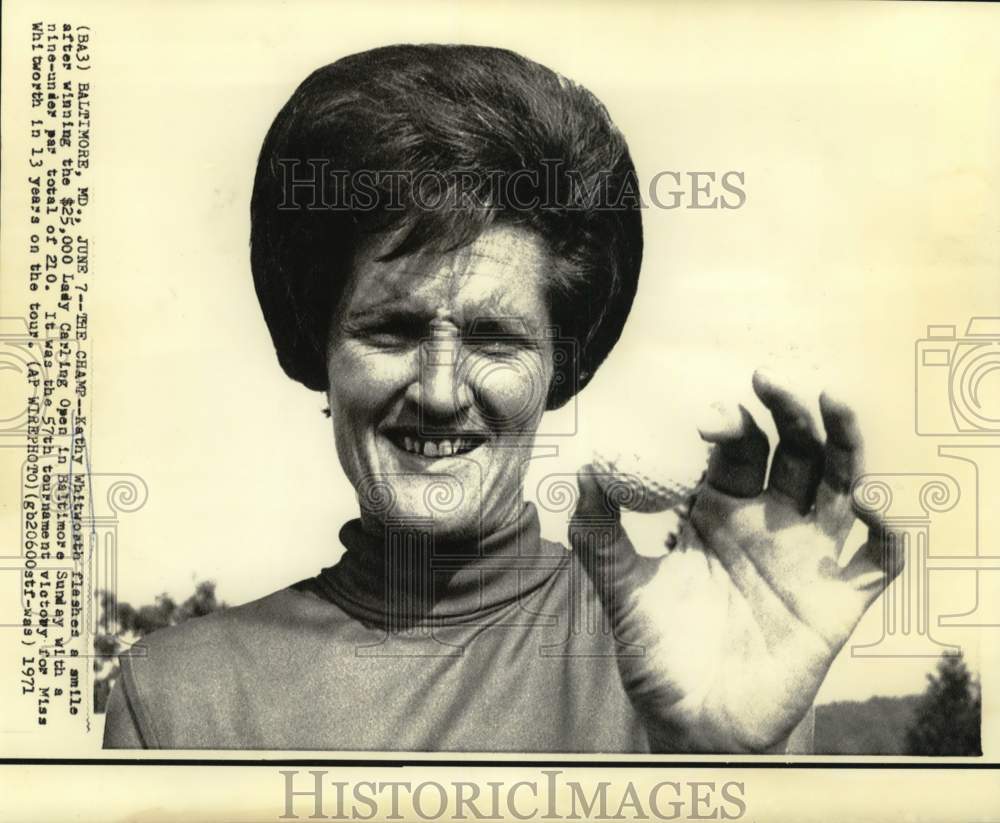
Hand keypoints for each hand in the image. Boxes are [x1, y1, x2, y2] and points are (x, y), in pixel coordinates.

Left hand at [568, 370, 899, 752]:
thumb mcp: (621, 590)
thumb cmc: (657, 654)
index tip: (710, 420)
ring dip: (845, 442)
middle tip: (772, 380)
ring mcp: (807, 560)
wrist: (691, 723)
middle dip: (788, 412)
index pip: (738, 450)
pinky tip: (867, 507)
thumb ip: (599, 533)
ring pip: (841, 485)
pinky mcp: (838, 603)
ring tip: (835, 401)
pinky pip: (878, 561)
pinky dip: (885, 531)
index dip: (731, 425)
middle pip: (794, 451)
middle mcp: (768, 525)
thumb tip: (583, 470)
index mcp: (719, 513)